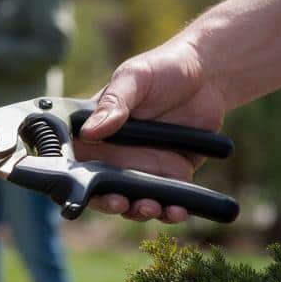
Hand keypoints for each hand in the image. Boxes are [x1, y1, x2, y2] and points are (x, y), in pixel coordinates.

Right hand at [76, 39, 228, 222]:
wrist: (208, 75)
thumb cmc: (161, 69)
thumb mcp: (133, 78)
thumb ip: (113, 103)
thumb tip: (89, 133)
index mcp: (95, 134)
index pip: (74, 164)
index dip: (72, 184)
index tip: (81, 193)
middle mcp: (115, 156)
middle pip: (102, 190)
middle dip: (109, 203)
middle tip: (121, 203)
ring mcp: (143, 168)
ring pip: (133, 201)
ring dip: (139, 211)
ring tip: (153, 207)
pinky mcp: (172, 176)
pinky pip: (167, 200)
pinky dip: (171, 212)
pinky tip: (178, 210)